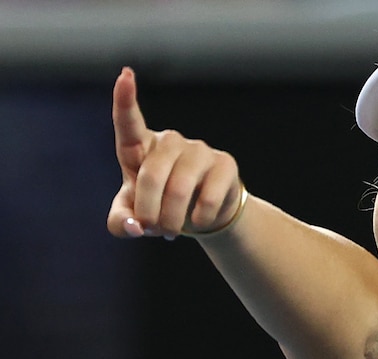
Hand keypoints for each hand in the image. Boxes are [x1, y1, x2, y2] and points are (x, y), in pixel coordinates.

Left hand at [107, 67, 242, 238]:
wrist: (203, 216)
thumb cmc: (161, 208)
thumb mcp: (134, 218)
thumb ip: (121, 223)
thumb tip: (135, 226)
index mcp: (141, 147)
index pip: (129, 122)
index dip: (125, 100)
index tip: (125, 76)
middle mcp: (170, 141)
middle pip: (152, 174)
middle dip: (149, 211)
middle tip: (152, 229)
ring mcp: (200, 150)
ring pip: (180, 188)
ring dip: (173, 218)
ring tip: (172, 231)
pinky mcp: (225, 164)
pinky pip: (209, 197)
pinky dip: (200, 218)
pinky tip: (199, 221)